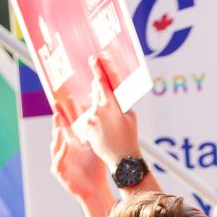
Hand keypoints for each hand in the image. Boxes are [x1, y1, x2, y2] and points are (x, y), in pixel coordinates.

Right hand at [50, 96, 107, 202]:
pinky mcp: (59, 172)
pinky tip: (65, 145)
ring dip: (57, 134)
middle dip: (57, 119)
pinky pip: (58, 161)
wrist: (95, 189)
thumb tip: (105, 118)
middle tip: (56, 105)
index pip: (67, 125)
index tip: (67, 100)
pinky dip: (61, 153)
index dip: (66, 113)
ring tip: (58, 123)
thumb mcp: (96, 148)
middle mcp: (63, 150)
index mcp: (71, 143)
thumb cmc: (95, 169)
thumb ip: (96, 134)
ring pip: (55, 145)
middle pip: (58, 131)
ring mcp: (59, 160)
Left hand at [74, 55, 140, 169]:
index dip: (99, 68)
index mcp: (113, 105)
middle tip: (106, 92)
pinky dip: (97, 121)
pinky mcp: (86, 127)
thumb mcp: (131, 116)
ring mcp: (91, 118)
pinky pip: (90, 118)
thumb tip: (111, 93)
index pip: (104, 81)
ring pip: (94, 105)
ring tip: (111, 125)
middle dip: (100, 88)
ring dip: (101, 109)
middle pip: (97, 90)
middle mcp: (100, 109)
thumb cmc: (130, 137)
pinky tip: (106, 132)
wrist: (122, 159)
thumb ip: (120, 102)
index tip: (95, 58)